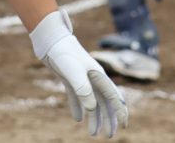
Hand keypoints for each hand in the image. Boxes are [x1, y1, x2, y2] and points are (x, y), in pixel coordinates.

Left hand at [30, 10, 128, 137]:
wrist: (50, 41)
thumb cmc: (63, 54)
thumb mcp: (73, 72)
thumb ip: (83, 90)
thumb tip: (92, 108)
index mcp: (99, 76)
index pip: (113, 97)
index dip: (120, 111)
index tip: (124, 126)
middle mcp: (94, 78)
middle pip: (105, 102)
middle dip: (109, 119)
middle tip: (109, 136)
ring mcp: (82, 79)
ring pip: (93, 102)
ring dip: (95, 118)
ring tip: (93, 134)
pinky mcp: (71, 79)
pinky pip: (77, 97)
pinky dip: (79, 108)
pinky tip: (78, 119)